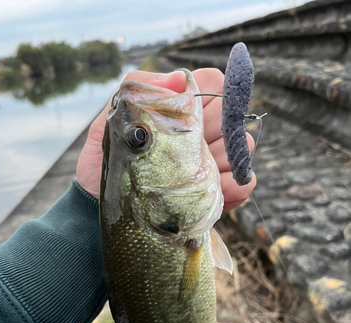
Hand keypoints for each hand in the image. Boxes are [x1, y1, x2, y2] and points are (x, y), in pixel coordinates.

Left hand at [76, 69, 255, 211]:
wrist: (106, 213)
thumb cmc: (106, 170)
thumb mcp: (108, 126)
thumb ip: (137, 92)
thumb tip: (177, 78)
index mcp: (178, 114)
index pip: (212, 84)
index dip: (207, 92)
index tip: (189, 113)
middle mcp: (201, 135)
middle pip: (231, 115)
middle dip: (213, 128)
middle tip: (186, 148)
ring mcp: (213, 164)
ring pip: (243, 147)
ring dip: (221, 160)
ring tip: (188, 178)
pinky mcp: (220, 194)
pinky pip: (246, 182)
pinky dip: (231, 188)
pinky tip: (202, 198)